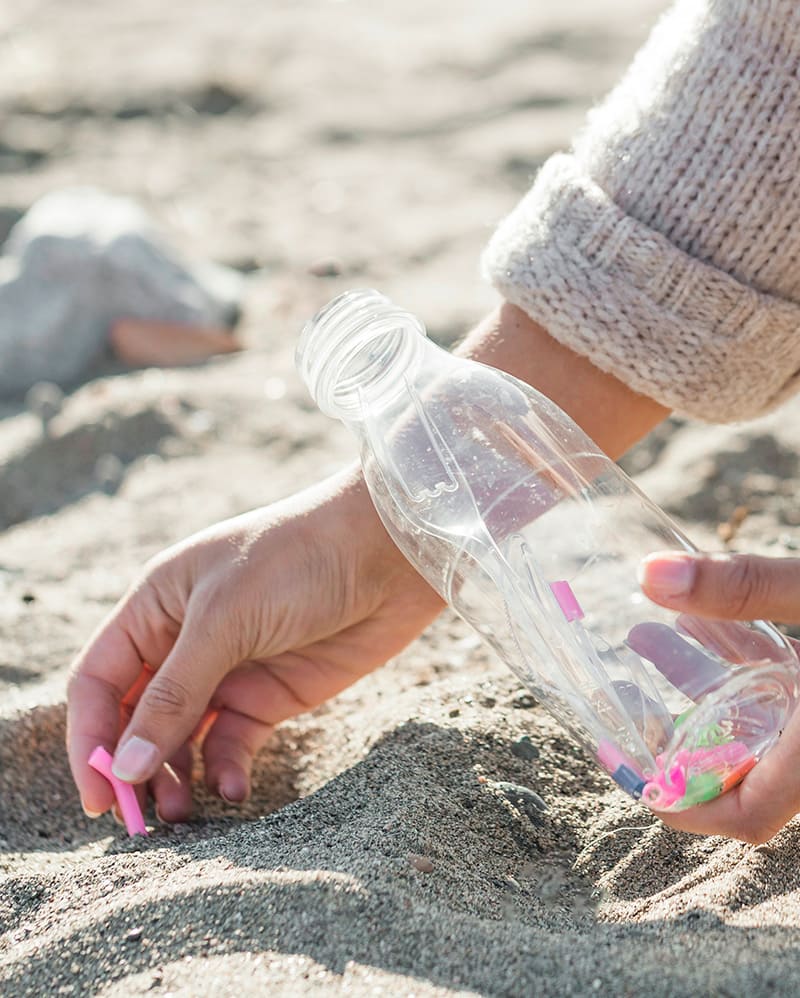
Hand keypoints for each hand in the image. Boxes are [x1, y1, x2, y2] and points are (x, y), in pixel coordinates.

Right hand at [67, 467, 442, 820]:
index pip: (98, 681)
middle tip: (141, 820)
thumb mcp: (225, 619)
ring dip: (176, 778)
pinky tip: (234, 788)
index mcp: (155, 606)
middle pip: (136, 717)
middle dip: (132, 768)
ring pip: (181, 739)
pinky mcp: (270, 695)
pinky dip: (226, 769)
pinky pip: (232, 742)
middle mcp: (183, 641)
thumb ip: (175, 694)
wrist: (388, 552)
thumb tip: (124, 767)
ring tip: (183, 815)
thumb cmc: (297, 561)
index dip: (89, 739)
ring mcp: (227, 670)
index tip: (98, 796)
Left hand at [639, 551, 799, 842]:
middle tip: (626, 695)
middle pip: (742, 772)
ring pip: (762, 730)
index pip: (747, 818)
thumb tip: (650, 577)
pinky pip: (787, 704)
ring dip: (703, 689)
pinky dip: (747, 673)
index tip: (626, 769)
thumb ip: (748, 588)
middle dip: (678, 735)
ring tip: (644, 638)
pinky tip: (710, 625)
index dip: (680, 805)